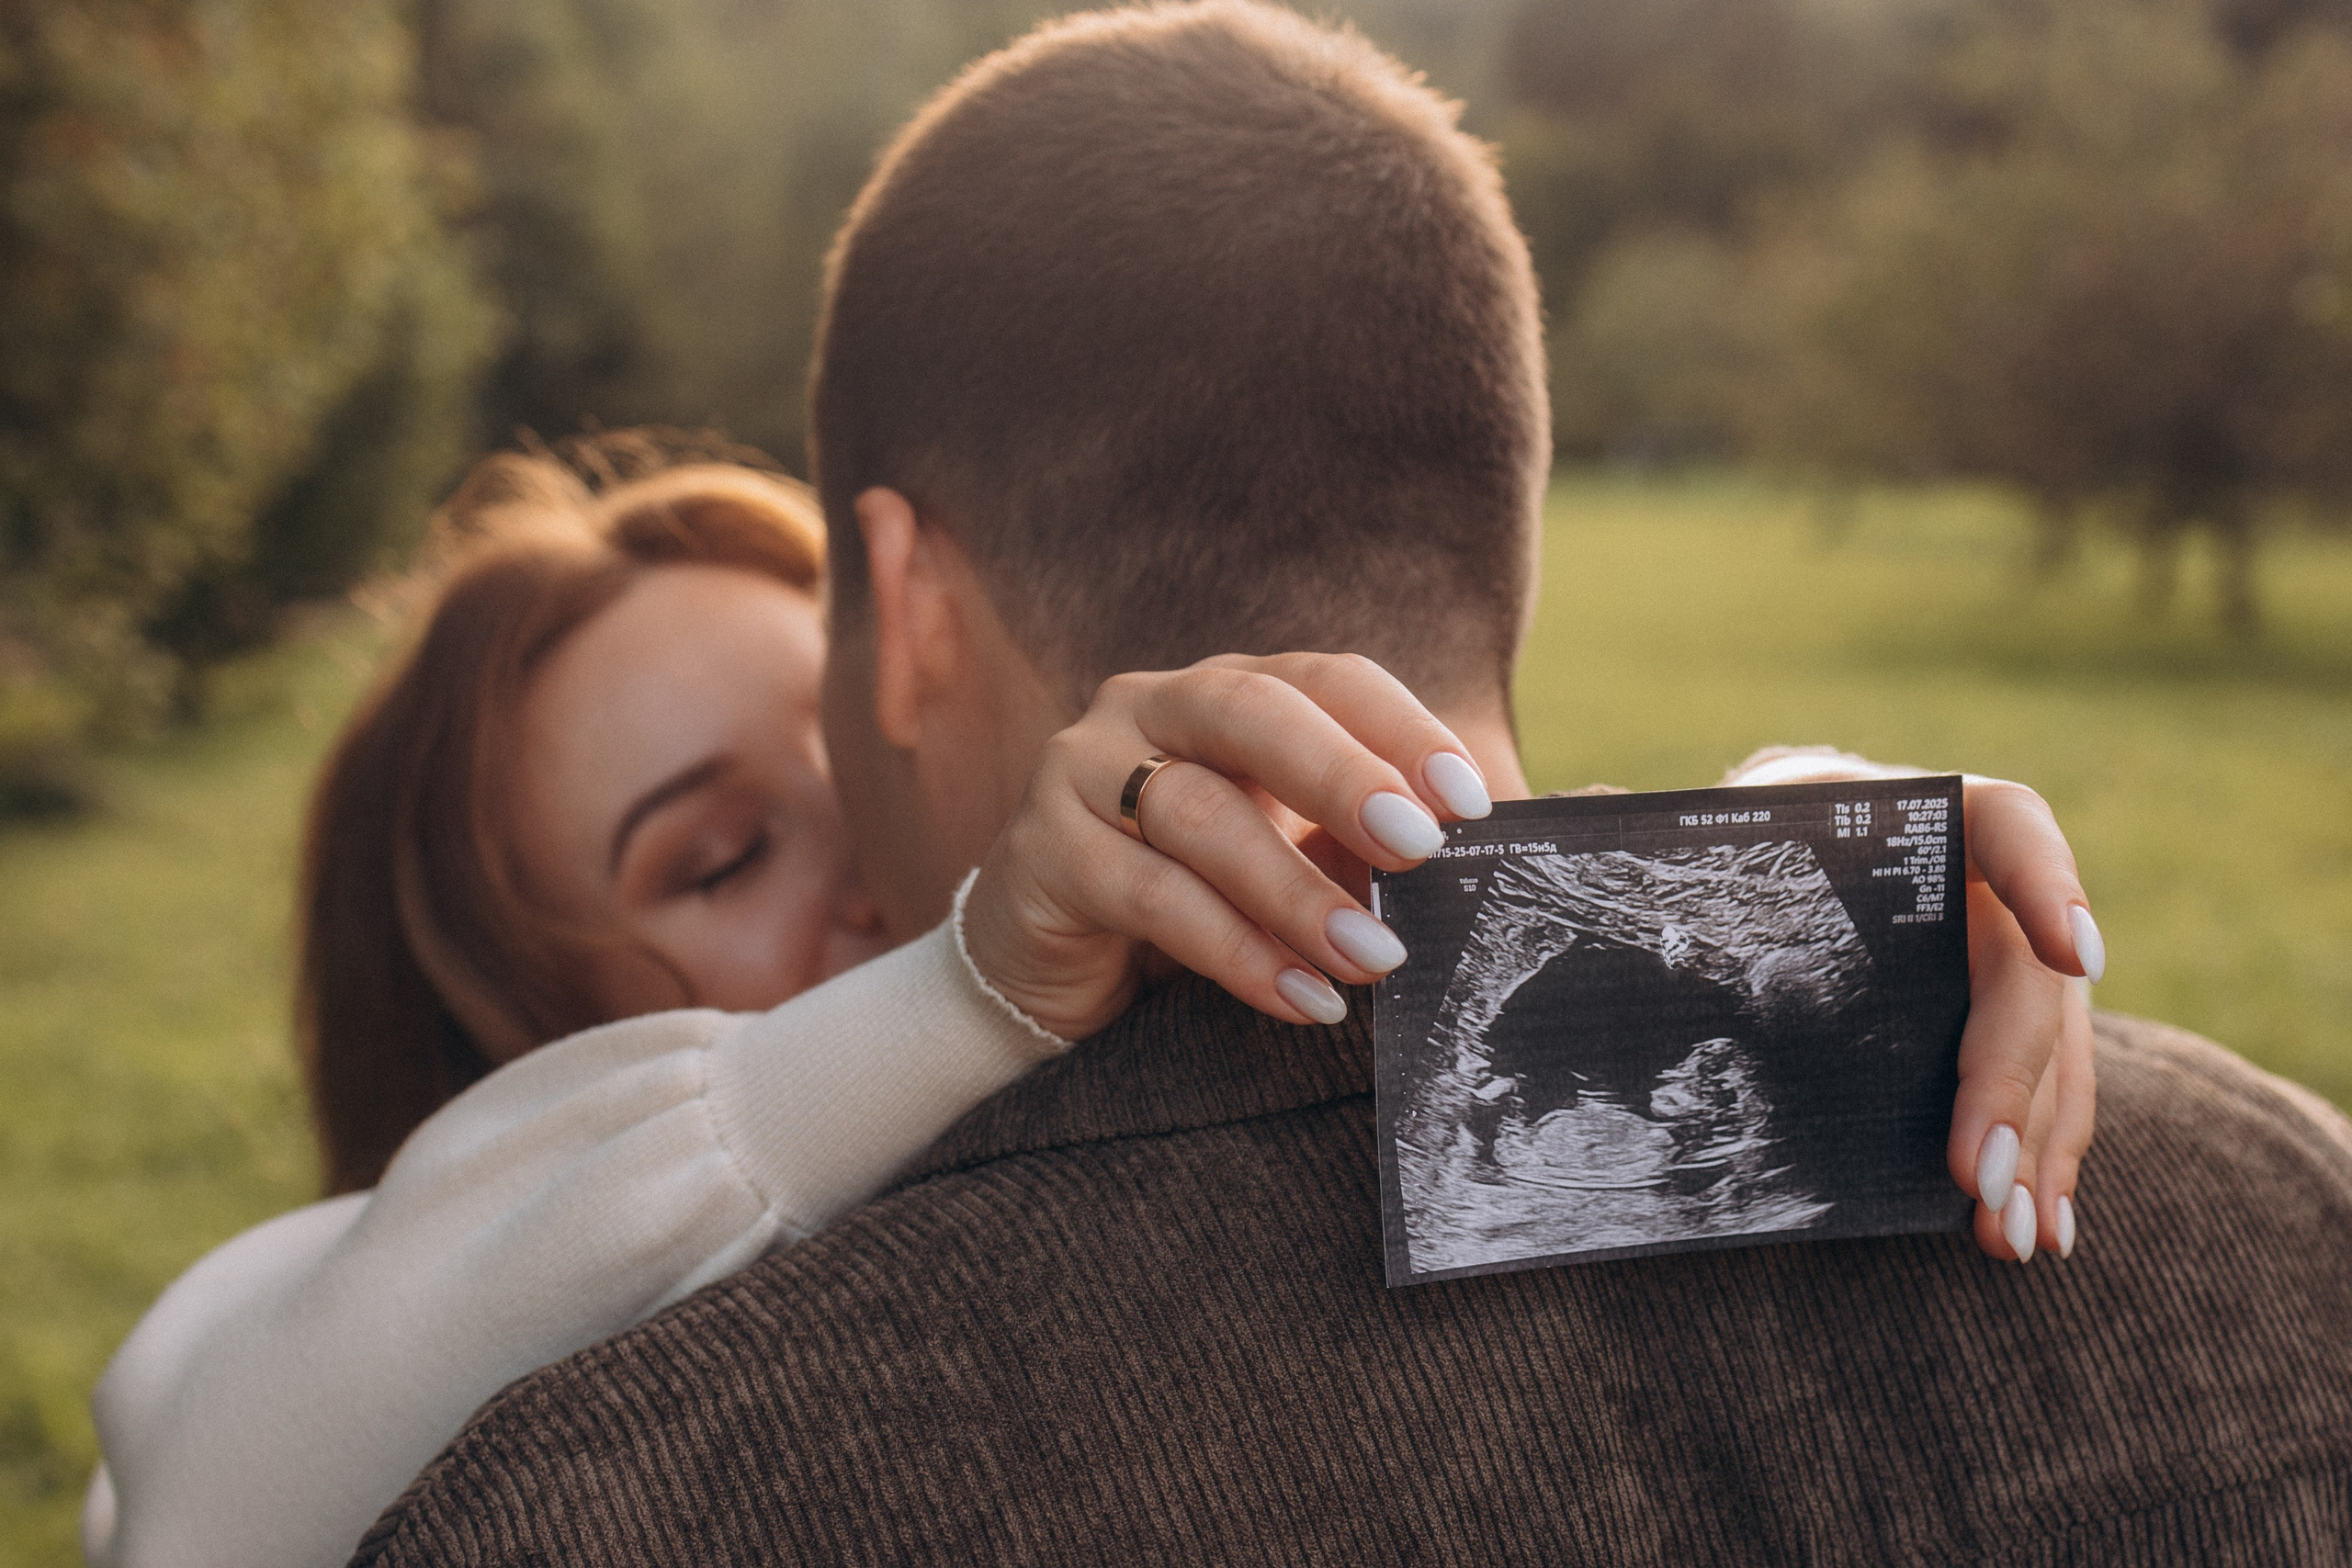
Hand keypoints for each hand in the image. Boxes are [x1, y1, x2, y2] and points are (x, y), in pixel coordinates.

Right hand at [960, 653, 1491, 1041]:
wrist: (1049, 973)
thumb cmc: (1194, 907)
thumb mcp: (1291, 863)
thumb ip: (1370, 850)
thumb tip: (1505, 852)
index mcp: (1227, 694)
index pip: (1322, 677)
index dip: (1400, 728)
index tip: (1471, 802)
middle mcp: (1150, 708)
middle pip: (1251, 711)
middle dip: (1344, 777)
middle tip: (1420, 848)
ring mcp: (1083, 770)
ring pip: (1199, 812)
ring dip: (1296, 891)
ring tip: (1374, 958)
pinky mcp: (1041, 852)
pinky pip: (1150, 895)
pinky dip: (1237, 952)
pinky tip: (1302, 999)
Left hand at [1726, 754, 2102, 1261]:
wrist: (1793, 856)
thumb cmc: (1753, 840)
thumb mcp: (1728, 827)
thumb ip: (1680, 840)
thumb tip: (1606, 832)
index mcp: (1929, 819)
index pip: (2011, 826)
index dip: (2049, 882)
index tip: (2077, 953)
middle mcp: (1990, 890)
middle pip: (2028, 980)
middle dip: (2010, 1083)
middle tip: (1978, 1176)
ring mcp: (2014, 961)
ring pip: (2054, 1052)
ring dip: (2038, 1146)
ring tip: (2014, 1232)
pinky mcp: (2006, 1025)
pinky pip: (2048, 1090)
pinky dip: (2044, 1158)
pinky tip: (2041, 1225)